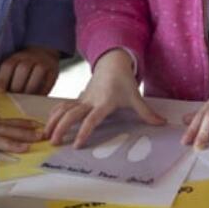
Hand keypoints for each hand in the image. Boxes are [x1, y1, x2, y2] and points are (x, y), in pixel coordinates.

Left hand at [0, 46, 59, 93]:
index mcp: (16, 57)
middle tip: (13, 99)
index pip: (8, 66)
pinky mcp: (54, 72)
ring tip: (24, 100)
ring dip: (29, 90)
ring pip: (36, 76)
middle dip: (16, 87)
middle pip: (22, 70)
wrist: (44, 53)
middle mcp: (30, 58)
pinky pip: (48, 83)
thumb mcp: (10, 66)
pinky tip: (35, 99)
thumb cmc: (22, 64)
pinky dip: (42, 92)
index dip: (2, 79)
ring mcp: (43, 63)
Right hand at [44, 49, 163, 147]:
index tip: (76, 144)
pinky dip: (54, 114)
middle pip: (72, 114)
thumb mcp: (136, 97)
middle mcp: (90, 101)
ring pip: (64, 110)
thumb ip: (147, 113)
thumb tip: (163, 123)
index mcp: (104, 102)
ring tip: (45, 136)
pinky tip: (47, 125)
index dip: (84, 131)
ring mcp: (82, 99)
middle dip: (62, 128)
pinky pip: (63, 106)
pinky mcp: (78, 98)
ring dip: (53, 122)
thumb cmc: (124, 81)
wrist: (112, 63)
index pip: (92, 119)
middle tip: (54, 143)